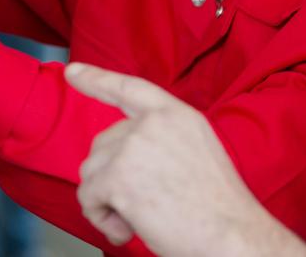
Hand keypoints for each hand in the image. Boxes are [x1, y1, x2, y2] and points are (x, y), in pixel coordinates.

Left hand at [66, 63, 305, 256]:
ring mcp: (133, 147)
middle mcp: (153, 123)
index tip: (73, 71)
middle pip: (104, 144)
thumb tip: (122, 154)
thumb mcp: (197, 151)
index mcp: (177, 115)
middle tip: (144, 204)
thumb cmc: (219, 207)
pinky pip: (88, 198)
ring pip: (91, 172)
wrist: (232, 234)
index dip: (98, 79)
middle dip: (112, 177)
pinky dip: (102, 219)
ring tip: (140, 218)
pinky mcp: (117, 176)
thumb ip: (162, 140)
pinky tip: (128, 229)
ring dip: (107, 201)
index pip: (130, 89)